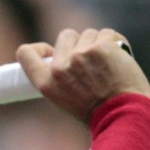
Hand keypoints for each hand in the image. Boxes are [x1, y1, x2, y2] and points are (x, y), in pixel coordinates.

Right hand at [16, 28, 149, 121]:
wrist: (124, 115)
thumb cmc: (98, 111)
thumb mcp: (65, 98)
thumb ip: (59, 76)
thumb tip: (64, 54)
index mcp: (46, 83)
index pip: (26, 53)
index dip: (40, 48)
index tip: (51, 51)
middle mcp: (59, 68)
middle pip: (65, 36)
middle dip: (78, 43)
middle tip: (91, 62)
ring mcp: (80, 55)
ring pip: (88, 34)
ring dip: (98, 43)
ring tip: (107, 63)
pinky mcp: (102, 47)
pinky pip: (108, 34)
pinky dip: (115, 43)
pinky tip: (119, 57)